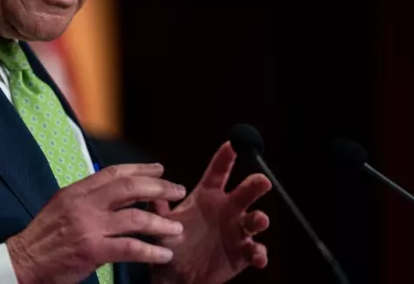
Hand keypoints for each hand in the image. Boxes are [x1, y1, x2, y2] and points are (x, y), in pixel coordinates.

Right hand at [6, 163, 186, 283]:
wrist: (22, 262)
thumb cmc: (43, 237)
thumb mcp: (62, 206)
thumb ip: (87, 198)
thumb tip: (114, 192)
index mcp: (77, 191)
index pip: (114, 172)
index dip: (140, 169)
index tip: (160, 170)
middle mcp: (84, 204)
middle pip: (130, 188)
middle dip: (159, 188)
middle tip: (178, 191)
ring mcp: (89, 227)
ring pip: (135, 219)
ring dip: (161, 223)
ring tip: (176, 228)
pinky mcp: (92, 250)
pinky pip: (130, 248)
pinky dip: (151, 251)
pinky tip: (163, 253)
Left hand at [150, 142, 271, 283]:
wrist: (177, 277)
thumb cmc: (171, 244)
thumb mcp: (161, 226)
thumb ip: (158, 210)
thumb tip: (152, 194)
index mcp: (207, 197)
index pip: (219, 172)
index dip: (226, 157)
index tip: (233, 143)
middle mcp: (226, 210)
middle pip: (245, 192)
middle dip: (255, 185)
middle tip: (262, 180)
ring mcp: (237, 231)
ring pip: (254, 220)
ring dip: (259, 219)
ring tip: (259, 219)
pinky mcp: (242, 254)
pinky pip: (255, 251)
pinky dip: (259, 253)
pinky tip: (258, 256)